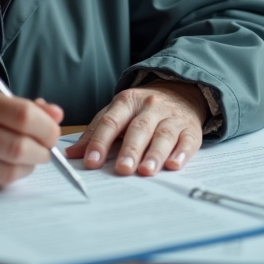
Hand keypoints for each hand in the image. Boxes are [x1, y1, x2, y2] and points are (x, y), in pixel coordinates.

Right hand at [0, 84, 63, 189]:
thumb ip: (23, 106)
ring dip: (28, 166)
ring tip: (27, 157)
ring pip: (9, 170)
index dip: (46, 128)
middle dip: (41, 151)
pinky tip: (8, 166)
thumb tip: (56, 115)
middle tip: (44, 149)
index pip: (23, 116)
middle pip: (19, 147)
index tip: (52, 132)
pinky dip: (10, 177)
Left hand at [65, 81, 207, 176]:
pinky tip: (174, 165)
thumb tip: (72, 154)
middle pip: (139, 128)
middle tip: (122, 169)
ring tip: (146, 171)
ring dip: (154, 154)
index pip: (111, 121)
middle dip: (130, 150)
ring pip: (164, 134)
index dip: (100, 141)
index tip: (91, 161)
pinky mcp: (191, 129)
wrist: (181, 92)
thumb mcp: (117, 112)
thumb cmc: (142, 109)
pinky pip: (187, 141)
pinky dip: (181, 154)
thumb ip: (96, 132)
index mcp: (128, 101)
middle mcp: (151, 106)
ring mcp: (172, 117)